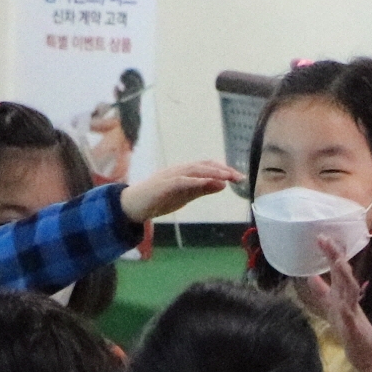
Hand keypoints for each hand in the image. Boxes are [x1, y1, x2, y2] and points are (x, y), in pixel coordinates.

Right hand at [117, 160, 242, 225]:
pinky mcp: (164, 184)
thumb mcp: (185, 196)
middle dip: (222, 170)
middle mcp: (179, 170)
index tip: (238, 177)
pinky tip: (207, 182)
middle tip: (238, 177)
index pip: (207, 166)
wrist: (133, 205)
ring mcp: (170, 176)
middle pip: (204, 165)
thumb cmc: (158, 200)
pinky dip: (196, 180)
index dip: (223, 169)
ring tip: (227, 177)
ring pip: (195, 170)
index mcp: (184, 172)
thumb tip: (222, 185)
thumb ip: (202, 190)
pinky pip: (182, 180)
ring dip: (212, 172)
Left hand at [291, 241, 367, 343]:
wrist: (368, 355)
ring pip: (351, 292)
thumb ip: (323, 291)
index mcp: (343, 293)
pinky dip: (348, 315)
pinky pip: (351, 323)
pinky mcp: (354, 332)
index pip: (337, 269)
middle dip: (336, 257)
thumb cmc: (351, 330)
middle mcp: (350, 299)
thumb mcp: (333, 307)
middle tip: (325, 239)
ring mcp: (354, 314)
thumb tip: (311, 276)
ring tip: (338, 262)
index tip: (321, 237)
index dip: (330, 253)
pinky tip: (344, 309)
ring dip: (345, 277)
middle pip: (344, 274)